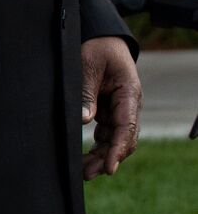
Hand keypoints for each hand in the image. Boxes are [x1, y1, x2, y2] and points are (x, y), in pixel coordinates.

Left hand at [81, 36, 141, 177]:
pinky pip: (107, 132)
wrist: (102, 38)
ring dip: (101, 155)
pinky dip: (98, 145)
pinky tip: (85, 157)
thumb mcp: (88, 65)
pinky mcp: (109, 110)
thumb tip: (85, 121)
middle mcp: (128, 105)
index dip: (117, 150)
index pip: (126, 128)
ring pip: (114, 139)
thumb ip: (86, 93)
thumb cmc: (97, 48)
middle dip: (107, 158)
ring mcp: (120, 109)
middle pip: (123, 139)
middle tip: (87, 174)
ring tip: (84, 172)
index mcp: (129, 94)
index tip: (109, 168)